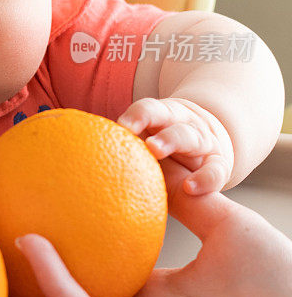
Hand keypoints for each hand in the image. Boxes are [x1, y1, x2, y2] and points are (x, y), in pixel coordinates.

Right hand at [9, 159, 291, 296]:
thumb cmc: (278, 279)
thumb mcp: (218, 220)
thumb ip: (178, 193)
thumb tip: (144, 149)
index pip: (89, 281)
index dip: (56, 256)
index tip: (27, 216)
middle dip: (22, 281)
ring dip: (23, 282)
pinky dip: (54, 283)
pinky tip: (33, 245)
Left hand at [117, 96, 234, 193]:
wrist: (208, 142)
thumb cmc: (165, 147)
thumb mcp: (147, 137)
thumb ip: (121, 144)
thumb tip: (76, 159)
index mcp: (164, 115)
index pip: (151, 108)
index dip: (138, 116)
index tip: (122, 125)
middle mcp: (185, 124)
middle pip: (173, 121)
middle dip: (158, 129)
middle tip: (145, 142)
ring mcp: (205, 143)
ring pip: (194, 138)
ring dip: (174, 141)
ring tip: (156, 150)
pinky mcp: (220, 164)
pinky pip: (217, 172)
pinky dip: (206, 179)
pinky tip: (192, 188)